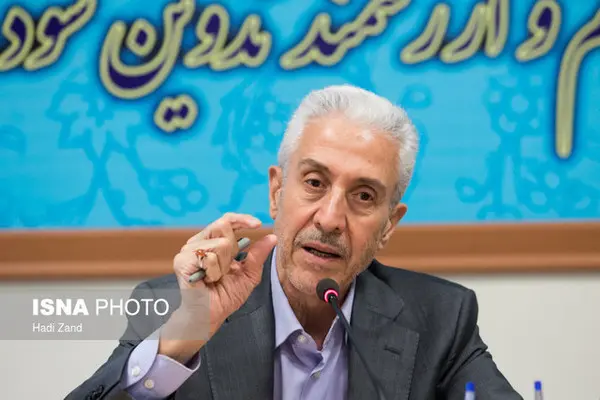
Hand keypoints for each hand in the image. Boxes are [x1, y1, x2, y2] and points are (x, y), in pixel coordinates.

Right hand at [159, 213, 275, 362]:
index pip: (227, 221)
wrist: (209, 316)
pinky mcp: (182, 260)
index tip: (258, 224)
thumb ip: (258, 256)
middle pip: (223, 226)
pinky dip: (214, 272)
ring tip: (215, 278)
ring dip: (224, 266)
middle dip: (233, 250)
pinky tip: (207, 280)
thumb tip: (272, 237)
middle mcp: (199, 242)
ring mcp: (188, 250)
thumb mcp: (248, 275)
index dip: (242, 219)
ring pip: (220, 244)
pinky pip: (209, 257)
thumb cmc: (225, 297)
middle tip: (227, 269)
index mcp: (213, 242)